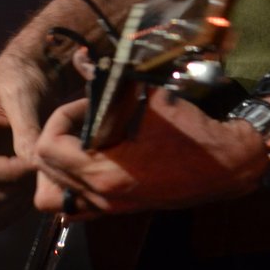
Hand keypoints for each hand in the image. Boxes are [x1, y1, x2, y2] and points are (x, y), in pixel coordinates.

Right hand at [0, 50, 59, 230]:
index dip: (10, 174)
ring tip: (36, 178)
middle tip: (39, 170)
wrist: (29, 77)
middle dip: (13, 191)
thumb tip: (33, 165)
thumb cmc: (22, 79)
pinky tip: (31, 187)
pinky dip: (12, 212)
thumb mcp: (24, 94)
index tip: (36, 163)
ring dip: (13, 205)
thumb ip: (27, 131)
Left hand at [33, 90, 268, 216]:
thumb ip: (112, 82)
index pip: (48, 149)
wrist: (224, 165)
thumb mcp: (150, 99)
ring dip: (58, 167)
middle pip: (45, 173)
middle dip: (57, 138)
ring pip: (54, 197)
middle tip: (83, 119)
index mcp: (104, 171)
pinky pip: (76, 207)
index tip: (86, 104)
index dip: (61, 118)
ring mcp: (109, 208)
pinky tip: (94, 160)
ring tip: (81, 143)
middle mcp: (100, 196)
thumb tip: (81, 59)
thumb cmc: (189, 131)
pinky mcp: (119, 210)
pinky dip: (72, 186)